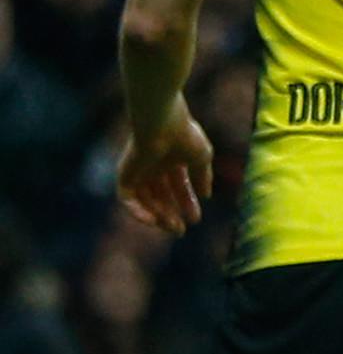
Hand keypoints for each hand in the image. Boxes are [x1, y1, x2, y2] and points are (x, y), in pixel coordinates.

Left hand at [118, 108, 213, 234]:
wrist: (161, 123)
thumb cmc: (184, 136)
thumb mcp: (201, 158)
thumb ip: (202, 177)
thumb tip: (206, 195)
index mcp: (171, 160)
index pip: (178, 186)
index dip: (187, 203)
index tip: (196, 219)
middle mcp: (153, 165)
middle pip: (160, 196)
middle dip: (171, 213)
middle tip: (180, 230)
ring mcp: (137, 170)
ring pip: (145, 200)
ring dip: (157, 215)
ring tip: (171, 227)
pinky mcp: (124, 174)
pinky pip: (127, 199)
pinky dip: (138, 211)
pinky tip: (153, 221)